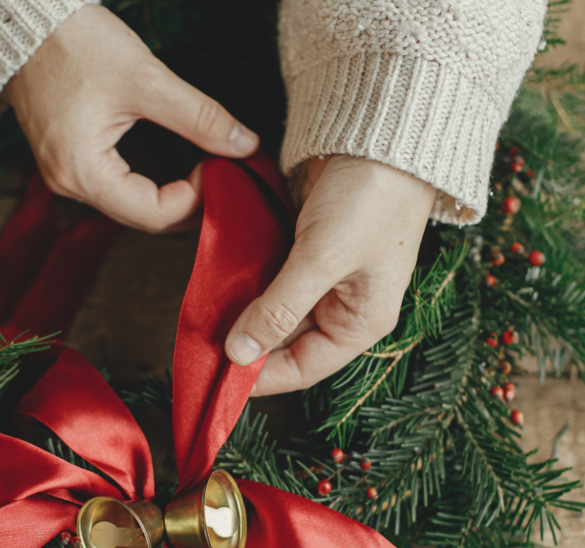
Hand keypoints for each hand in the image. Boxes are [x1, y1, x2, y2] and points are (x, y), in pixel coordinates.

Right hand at [4, 6, 258, 232]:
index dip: (196, 199)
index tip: (219, 167)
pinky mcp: (68, 159)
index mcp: (81, 173)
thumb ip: (199, 117)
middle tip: (222, 175)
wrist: (23, 22)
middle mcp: (68, 184)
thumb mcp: (147, 79)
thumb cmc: (75, 44)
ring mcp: (64, 174)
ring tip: (205, 170)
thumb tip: (244, 144)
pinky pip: (115, 186)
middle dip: (187, 202)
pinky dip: (148, 182)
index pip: (153, 215)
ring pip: (130, 204)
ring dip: (169, 194)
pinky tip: (175, 166)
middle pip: (142, 216)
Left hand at [225, 155, 435, 395]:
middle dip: (246, 343)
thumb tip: (240, 354)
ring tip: (205, 317)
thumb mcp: (322, 258)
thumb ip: (279, 309)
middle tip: (202, 343)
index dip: (261, 378)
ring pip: (274, 312)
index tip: (218, 378)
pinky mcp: (307, 251)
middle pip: (285, 343)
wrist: (382, 131)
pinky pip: (272, 281)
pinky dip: (248, 284)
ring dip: (243, 314)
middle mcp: (344, 307)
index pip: (303, 368)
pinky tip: (221, 285)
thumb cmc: (371, 197)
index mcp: (361, 322)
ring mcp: (325, 279)